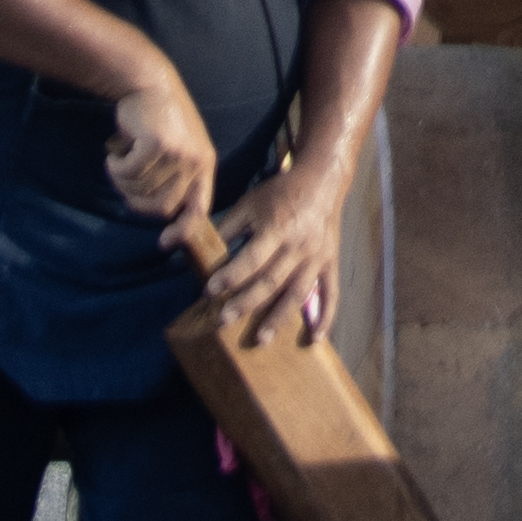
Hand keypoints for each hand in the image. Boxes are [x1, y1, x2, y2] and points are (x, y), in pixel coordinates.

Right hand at [102, 63, 215, 231]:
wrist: (151, 82)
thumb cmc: (161, 120)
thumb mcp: (180, 149)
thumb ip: (176, 178)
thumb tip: (163, 217)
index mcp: (204, 164)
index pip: (199, 207)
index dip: (183, 229)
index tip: (164, 242)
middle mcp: (195, 161)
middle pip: (161, 207)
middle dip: (137, 200)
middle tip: (125, 182)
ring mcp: (177, 153)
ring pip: (140, 190)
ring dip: (123, 180)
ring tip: (121, 160)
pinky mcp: (157, 144)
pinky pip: (127, 173)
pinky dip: (115, 167)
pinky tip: (114, 153)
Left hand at [198, 150, 353, 350]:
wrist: (322, 179)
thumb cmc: (280, 193)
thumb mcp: (250, 203)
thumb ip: (225, 229)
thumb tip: (190, 248)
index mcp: (278, 227)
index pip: (252, 258)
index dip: (230, 275)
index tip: (208, 290)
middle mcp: (299, 245)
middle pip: (271, 281)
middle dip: (246, 303)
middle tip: (223, 320)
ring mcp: (317, 257)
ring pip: (297, 293)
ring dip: (279, 318)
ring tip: (260, 340)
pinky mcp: (330, 263)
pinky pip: (331, 293)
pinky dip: (326, 317)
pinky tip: (315, 339)